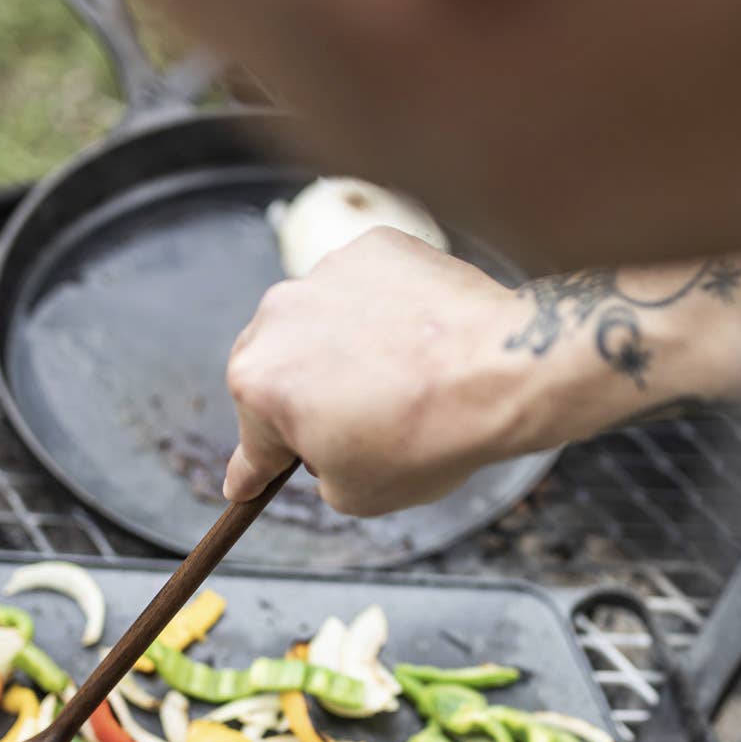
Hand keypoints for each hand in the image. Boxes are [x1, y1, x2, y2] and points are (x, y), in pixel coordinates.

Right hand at [223, 227, 524, 514]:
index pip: (252, 441)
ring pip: (322, 320)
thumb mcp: (357, 494)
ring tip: (404, 375)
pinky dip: (385, 308)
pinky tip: (420, 335)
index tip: (241, 483)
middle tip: (363, 424)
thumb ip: (319, 473)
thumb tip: (325, 453)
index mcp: (259, 383)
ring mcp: (325, 273)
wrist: (500, 371)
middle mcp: (277, 317)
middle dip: (310, 398)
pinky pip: (367, 285)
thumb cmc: (427, 436)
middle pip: (280, 369)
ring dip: (347, 347)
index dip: (253, 469)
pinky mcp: (373, 247)